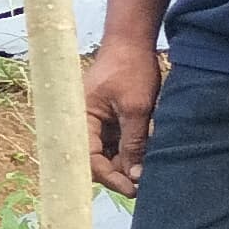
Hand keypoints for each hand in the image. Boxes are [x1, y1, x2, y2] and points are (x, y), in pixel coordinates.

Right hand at [85, 37, 163, 193]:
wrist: (132, 40)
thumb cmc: (130, 69)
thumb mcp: (136, 108)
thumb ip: (134, 142)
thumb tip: (135, 175)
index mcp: (81, 119)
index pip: (89, 159)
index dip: (110, 177)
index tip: (132, 188)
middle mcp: (83, 123)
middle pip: (95, 159)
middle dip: (118, 172)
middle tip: (143, 182)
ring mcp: (96, 120)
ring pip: (106, 153)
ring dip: (125, 163)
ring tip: (147, 169)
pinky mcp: (107, 117)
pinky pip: (114, 142)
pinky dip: (129, 150)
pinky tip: (146, 155)